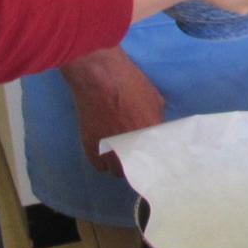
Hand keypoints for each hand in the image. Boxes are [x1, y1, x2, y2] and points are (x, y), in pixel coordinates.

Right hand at [60, 48, 166, 174]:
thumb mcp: (155, 100)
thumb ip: (157, 121)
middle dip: (138, 164)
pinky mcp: (90, 148)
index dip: (155, 161)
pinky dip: (102, 161)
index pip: (157, 162)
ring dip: (120, 165)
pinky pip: (99, 165)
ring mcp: (109, 151)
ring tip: (120, 154)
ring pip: (117, 171)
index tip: (154, 158)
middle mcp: (131, 149)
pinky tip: (105, 152)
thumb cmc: (131, 83)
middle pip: (137, 170)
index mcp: (150, 138)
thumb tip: (157, 131)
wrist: (100, 76)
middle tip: (137, 154)